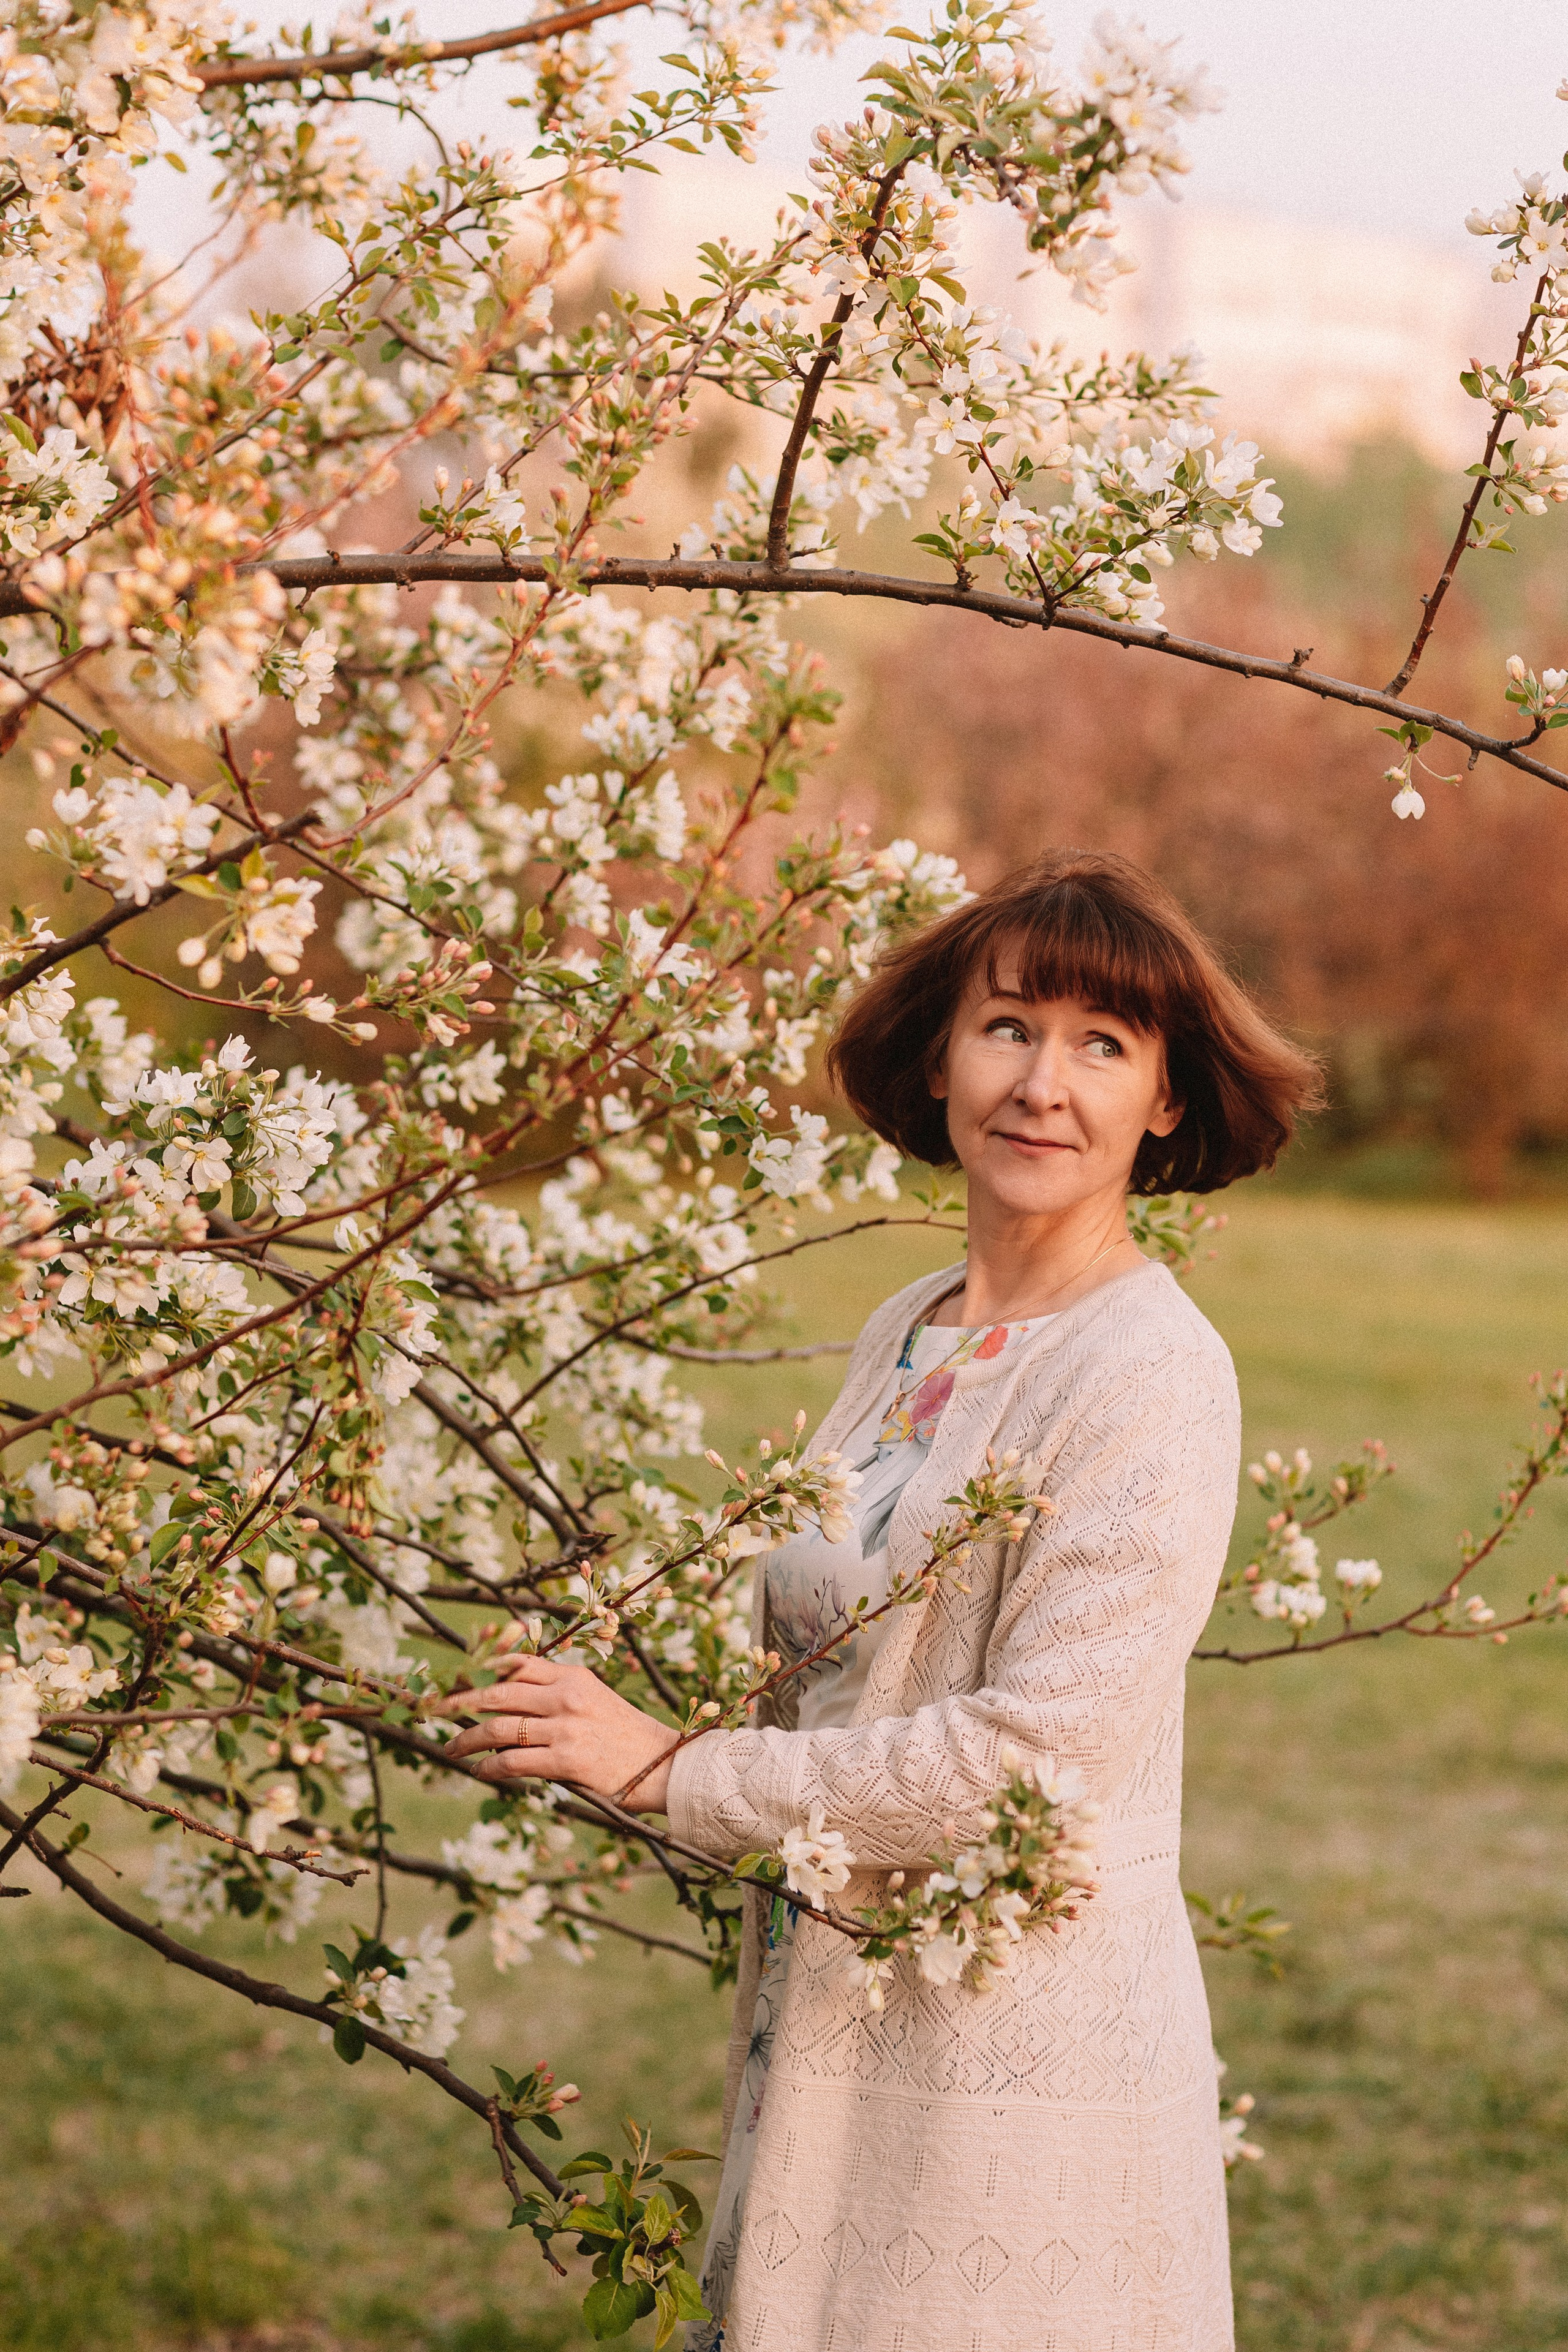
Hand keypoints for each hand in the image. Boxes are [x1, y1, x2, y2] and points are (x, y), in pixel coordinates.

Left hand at [437, 1657, 678, 1812]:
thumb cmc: (623, 1736)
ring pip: (498, 1727)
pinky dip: (489, 1768)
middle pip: (497, 1690)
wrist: (664, 1764)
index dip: (479, 1668)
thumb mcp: (592, 1700)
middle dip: (458, 1700)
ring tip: (450, 1749)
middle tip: (433, 1709)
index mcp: (572, 1675)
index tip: (452, 1677)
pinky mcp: (567, 1759)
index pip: (516, 1662)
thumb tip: (504, 1705)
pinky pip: (513, 1762)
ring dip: (465, 1740)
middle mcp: (566, 1695)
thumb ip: (553, 1696)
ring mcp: (566, 1727)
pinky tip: (479, 1772)